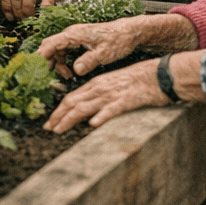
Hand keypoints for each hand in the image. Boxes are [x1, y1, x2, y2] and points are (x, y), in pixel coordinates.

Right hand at [37, 17, 150, 78]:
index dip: (41, 57)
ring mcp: (75, 37)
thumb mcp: (105, 53)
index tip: (36, 69)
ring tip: (66, 76)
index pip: (50, 44)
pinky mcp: (79, 41)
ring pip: (57, 50)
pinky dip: (64, 61)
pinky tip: (71, 72)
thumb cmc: (118, 40)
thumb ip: (89, 61)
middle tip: (51, 77)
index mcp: (74, 34)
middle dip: (48, 62)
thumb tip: (75, 70)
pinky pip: (65, 51)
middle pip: (50, 47)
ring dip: (57, 63)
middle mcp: (71, 34)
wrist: (129, 32)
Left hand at [43, 57, 163, 132]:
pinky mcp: (127, 100)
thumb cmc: (136, 82)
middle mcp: (99, 89)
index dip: (59, 111)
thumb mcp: (112, 86)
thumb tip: (86, 113)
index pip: (71, 98)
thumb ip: (99, 97)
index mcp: (95, 84)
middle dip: (58, 116)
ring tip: (59, 129)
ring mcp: (112, 94)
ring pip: (86, 106)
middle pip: (73, 102)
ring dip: (70, 119)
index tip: (50, 123)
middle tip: (47, 129)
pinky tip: (93, 124)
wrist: (158, 74)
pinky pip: (112, 109)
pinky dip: (101, 116)